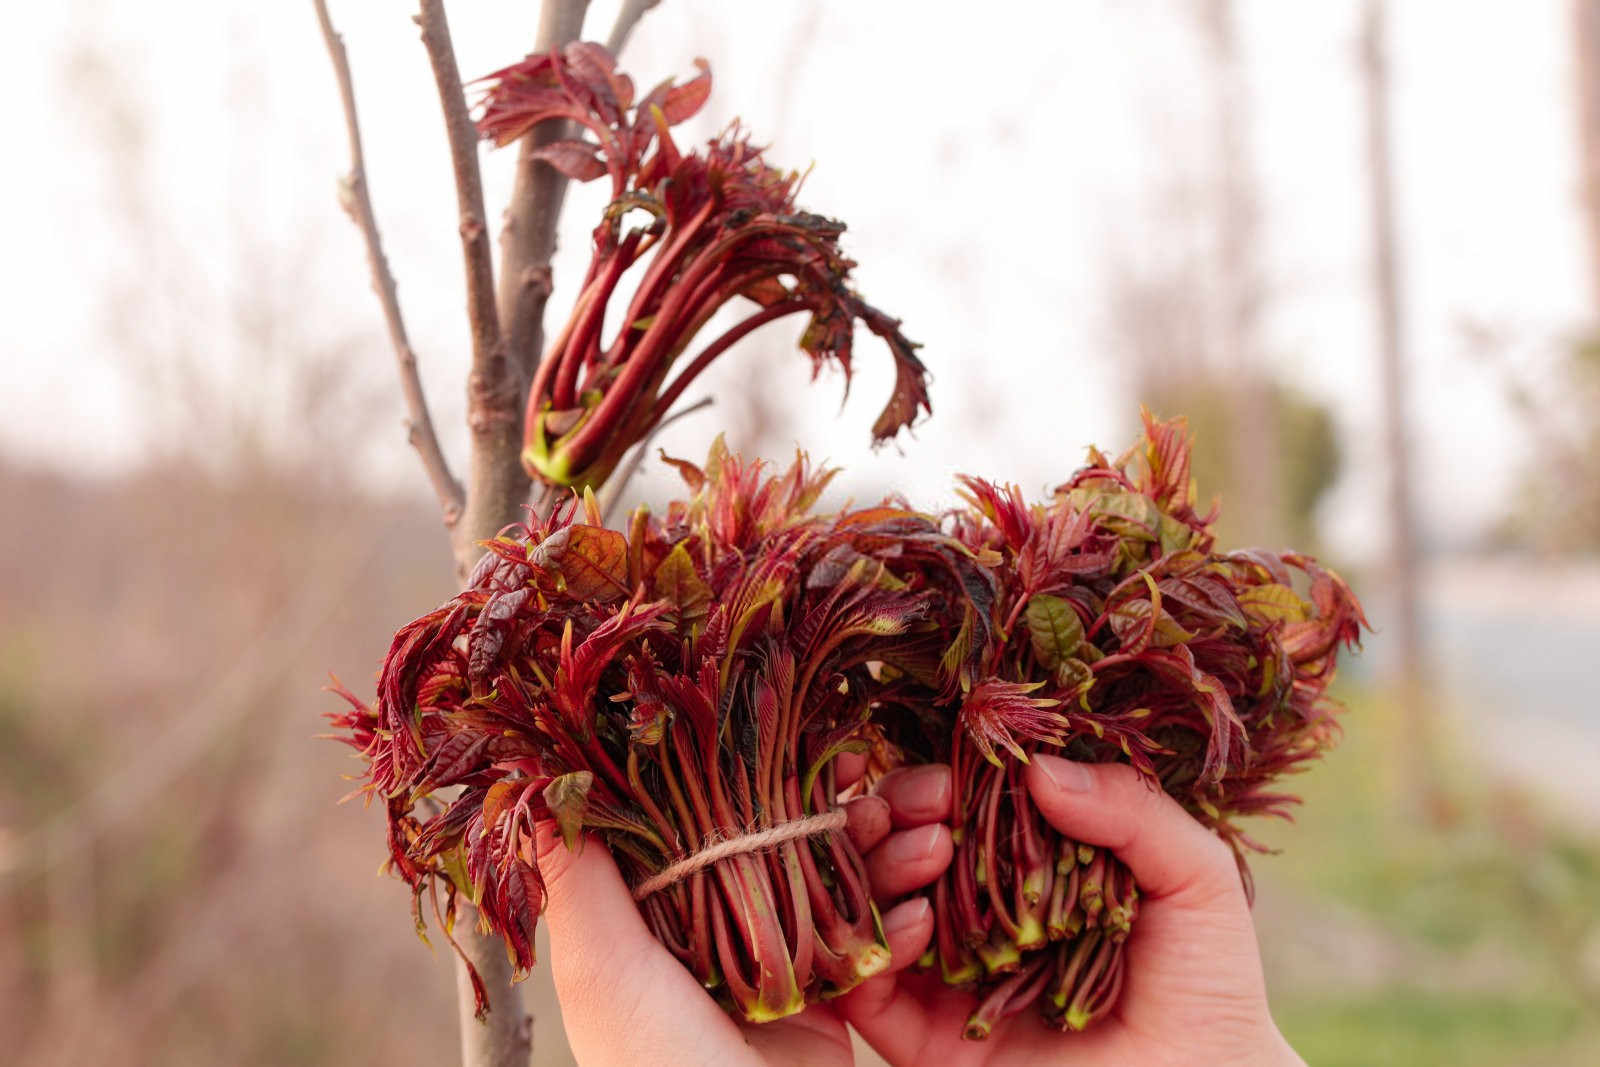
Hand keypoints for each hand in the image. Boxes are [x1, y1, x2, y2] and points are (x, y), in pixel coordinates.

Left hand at [533, 754, 951, 1064]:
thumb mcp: (607, 975)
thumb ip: (579, 883)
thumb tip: (532, 783)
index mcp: (657, 915)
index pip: (712, 811)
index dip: (763, 768)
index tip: (813, 728)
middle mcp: (717, 926)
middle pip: (789, 836)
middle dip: (849, 806)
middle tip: (895, 783)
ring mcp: (777, 960)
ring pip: (841, 877)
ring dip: (891, 852)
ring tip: (929, 839)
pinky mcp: (829, 998)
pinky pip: (873, 939)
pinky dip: (904, 921)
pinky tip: (924, 910)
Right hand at [838, 755, 1305, 1065]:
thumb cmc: (1208, 983)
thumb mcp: (1193, 876)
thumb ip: (1131, 810)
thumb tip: (1036, 768)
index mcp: (1022, 868)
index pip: (954, 806)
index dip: (936, 779)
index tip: (948, 769)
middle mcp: (973, 915)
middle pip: (897, 845)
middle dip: (895, 810)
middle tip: (929, 803)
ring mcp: (943, 976)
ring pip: (869, 903)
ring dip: (882, 862)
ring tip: (930, 851)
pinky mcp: (923, 1039)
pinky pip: (866, 988)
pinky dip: (876, 942)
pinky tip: (919, 922)